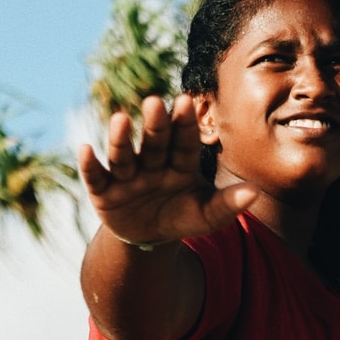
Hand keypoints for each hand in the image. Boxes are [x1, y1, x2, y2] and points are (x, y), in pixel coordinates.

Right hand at [78, 94, 260, 248]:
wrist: (150, 238)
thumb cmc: (181, 217)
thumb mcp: (206, 216)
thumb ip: (228, 204)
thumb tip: (255, 193)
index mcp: (179, 164)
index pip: (184, 143)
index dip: (184, 124)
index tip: (186, 101)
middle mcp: (152, 163)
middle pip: (155, 143)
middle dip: (155, 125)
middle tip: (155, 102)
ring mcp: (127, 176)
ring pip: (125, 156)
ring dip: (121, 139)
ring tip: (121, 120)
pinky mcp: (104, 191)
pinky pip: (96, 177)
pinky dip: (89, 165)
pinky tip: (83, 149)